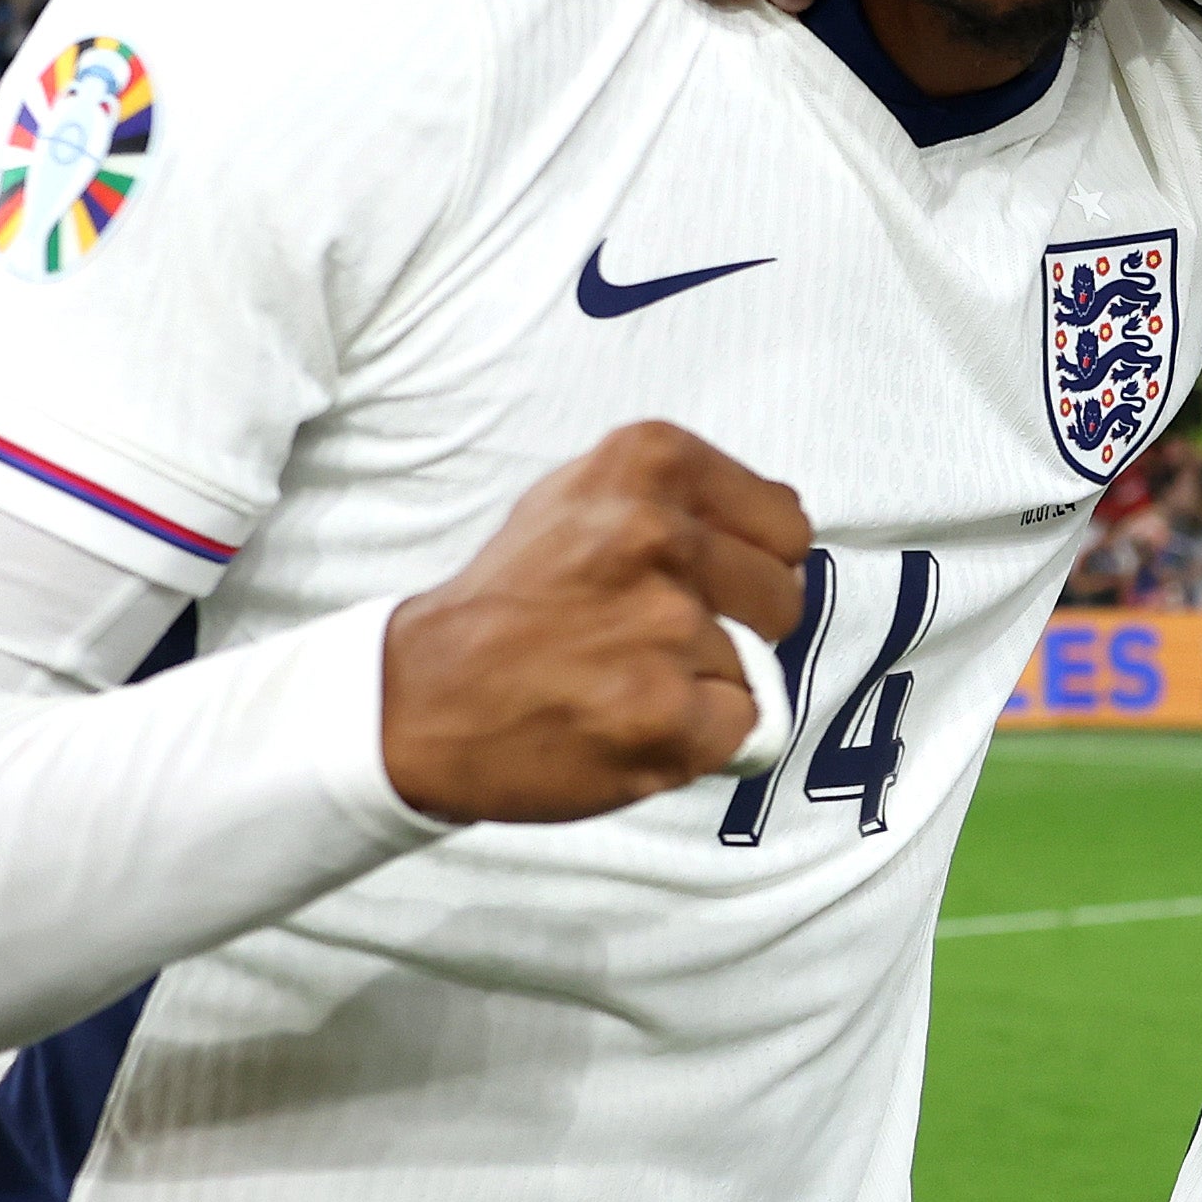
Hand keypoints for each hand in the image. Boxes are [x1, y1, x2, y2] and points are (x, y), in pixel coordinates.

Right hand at [381, 424, 813, 823]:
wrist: (416, 697)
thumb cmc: (513, 598)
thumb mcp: (585, 499)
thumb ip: (685, 502)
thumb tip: (780, 537)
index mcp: (649, 462)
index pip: (785, 523)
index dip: (752, 564)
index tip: (703, 584)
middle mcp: (659, 534)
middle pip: (783, 596)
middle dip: (740, 627)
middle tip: (656, 641)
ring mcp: (663, 627)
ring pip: (756, 669)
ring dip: (703, 686)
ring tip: (621, 679)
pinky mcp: (662, 713)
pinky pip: (743, 729)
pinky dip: (698, 738)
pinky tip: (627, 722)